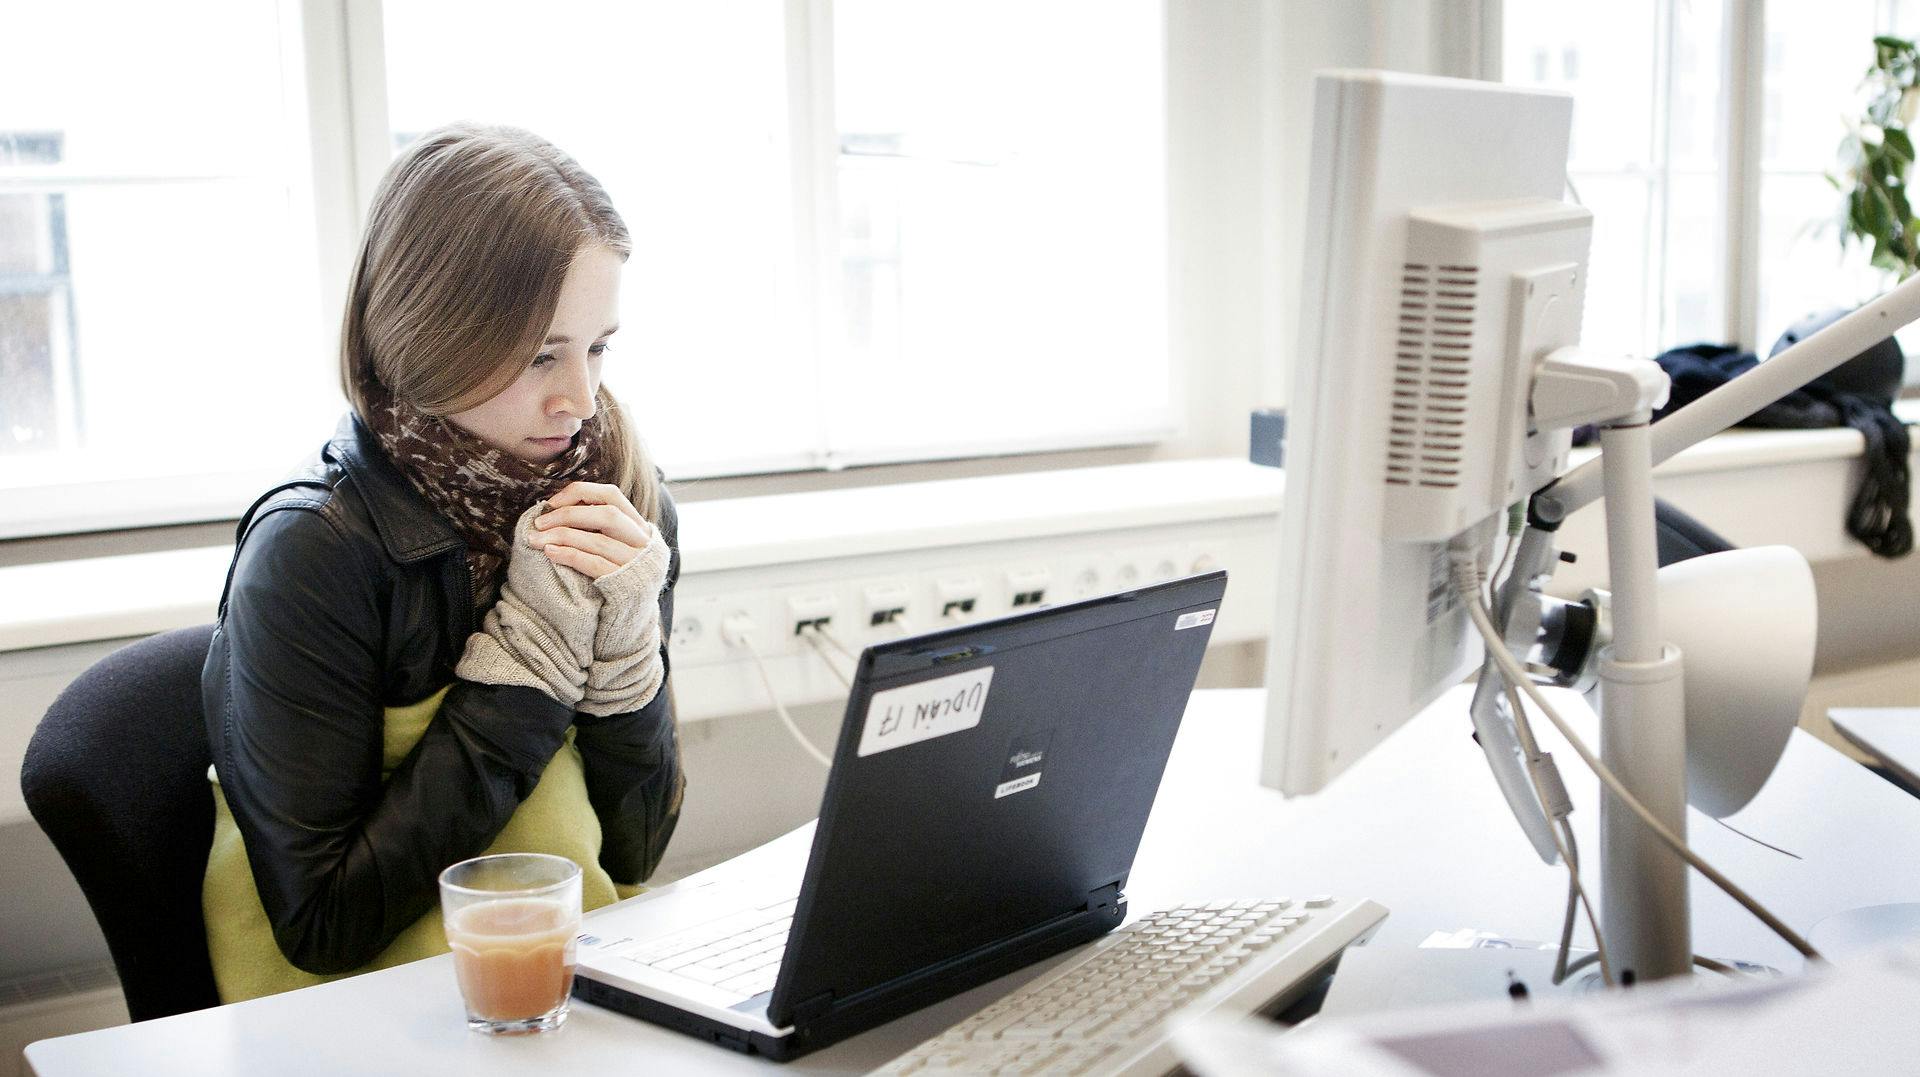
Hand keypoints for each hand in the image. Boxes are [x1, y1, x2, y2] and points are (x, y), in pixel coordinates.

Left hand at [527, 481, 657, 579]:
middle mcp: (643, 542)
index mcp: (640, 527)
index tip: (552, 502)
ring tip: (536, 539)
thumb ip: (600, 528)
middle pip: (607, 515)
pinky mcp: (625, 585)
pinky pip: (594, 564)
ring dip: (562, 536)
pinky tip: (550, 552)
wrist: (632, 621)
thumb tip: (557, 507)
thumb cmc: (615, 579)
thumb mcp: (617, 548)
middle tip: (539, 523)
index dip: (581, 493)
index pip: (612, 496)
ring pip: (598, 541)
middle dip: (568, 515)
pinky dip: (570, 555)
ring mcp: (636, 564)